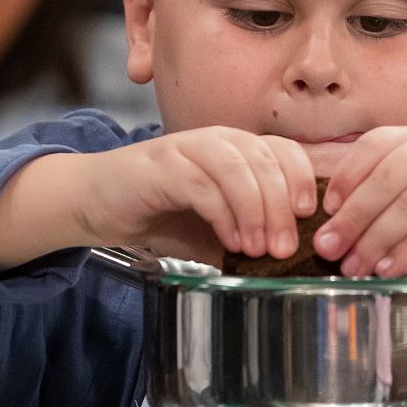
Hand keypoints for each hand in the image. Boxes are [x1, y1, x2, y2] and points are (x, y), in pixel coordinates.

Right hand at [80, 127, 318, 262]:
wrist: (96, 204)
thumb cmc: (161, 215)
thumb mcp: (215, 230)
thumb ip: (248, 238)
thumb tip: (289, 265)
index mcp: (237, 150)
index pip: (285, 151)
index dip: (302, 180)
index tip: (310, 218)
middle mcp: (216, 141)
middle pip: (266, 160)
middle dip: (282, 207)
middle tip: (286, 248)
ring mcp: (187, 149)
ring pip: (237, 167)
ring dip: (255, 210)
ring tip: (260, 249)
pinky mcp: (160, 165)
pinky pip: (202, 184)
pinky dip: (223, 214)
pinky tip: (230, 241)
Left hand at [314, 127, 406, 277]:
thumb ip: (404, 172)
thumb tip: (348, 210)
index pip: (374, 147)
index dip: (346, 177)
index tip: (325, 209)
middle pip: (385, 181)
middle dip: (352, 218)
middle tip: (327, 247)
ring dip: (374, 241)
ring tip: (351, 266)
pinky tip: (388, 268)